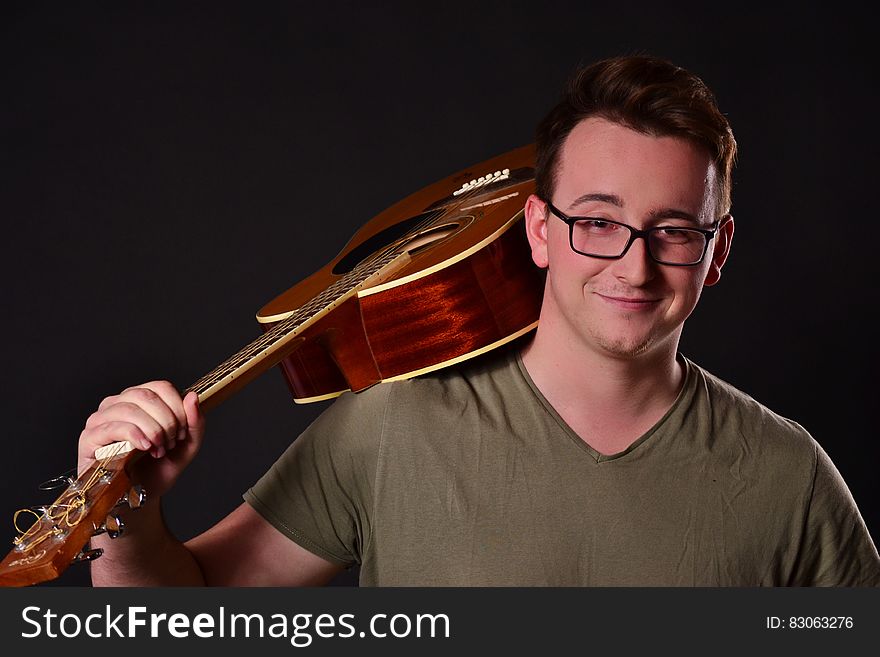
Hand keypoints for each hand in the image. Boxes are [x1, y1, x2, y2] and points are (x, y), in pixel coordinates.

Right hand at [77, 381, 205, 498]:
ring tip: (158, 449)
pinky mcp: (89, 438)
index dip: (177, 408)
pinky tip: (145, 447)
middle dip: (167, 421)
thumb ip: (194, 423)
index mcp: (139, 400)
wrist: (137, 500)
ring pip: (130, 408)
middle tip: (170, 443)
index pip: (160, 387)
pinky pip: (113, 426)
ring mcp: (100, 419)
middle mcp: (117, 404)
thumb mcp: (185, 447)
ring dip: (152, 430)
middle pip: (146, 396)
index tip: (182, 432)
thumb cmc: (157, 470)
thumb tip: (192, 396)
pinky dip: (135, 435)